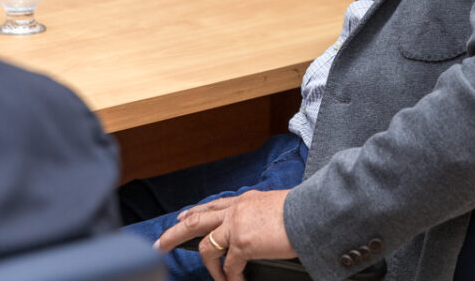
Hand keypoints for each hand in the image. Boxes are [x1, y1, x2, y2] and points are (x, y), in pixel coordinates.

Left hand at [155, 189, 293, 280]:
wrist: (313, 212)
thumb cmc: (302, 211)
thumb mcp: (276, 206)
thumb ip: (259, 215)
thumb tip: (257, 230)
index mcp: (245, 200)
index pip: (213, 206)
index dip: (195, 212)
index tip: (182, 217)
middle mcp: (237, 209)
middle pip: (195, 220)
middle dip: (174, 233)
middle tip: (161, 244)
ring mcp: (237, 226)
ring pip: (205, 246)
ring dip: (210, 267)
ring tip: (217, 278)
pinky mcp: (242, 243)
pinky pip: (229, 267)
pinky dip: (231, 278)